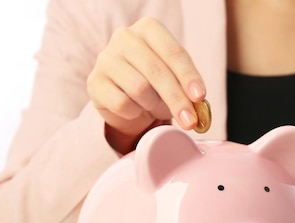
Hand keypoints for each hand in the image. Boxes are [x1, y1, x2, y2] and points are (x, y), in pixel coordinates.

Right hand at [87, 17, 205, 153]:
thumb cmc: (155, 85)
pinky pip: (122, 104)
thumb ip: (188, 90)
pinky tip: (135, 109)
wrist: (125, 99)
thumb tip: (198, 107)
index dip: (188, 76)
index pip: (173, 52)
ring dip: (153, 105)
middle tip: (190, 121)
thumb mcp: (175, 80)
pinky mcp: (94, 82)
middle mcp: (125, 37)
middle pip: (157, 71)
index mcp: (149, 29)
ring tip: (153, 106)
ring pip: (139, 88)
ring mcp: (106, 58)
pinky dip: (134, 113)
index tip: (200, 96)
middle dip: (177, 99)